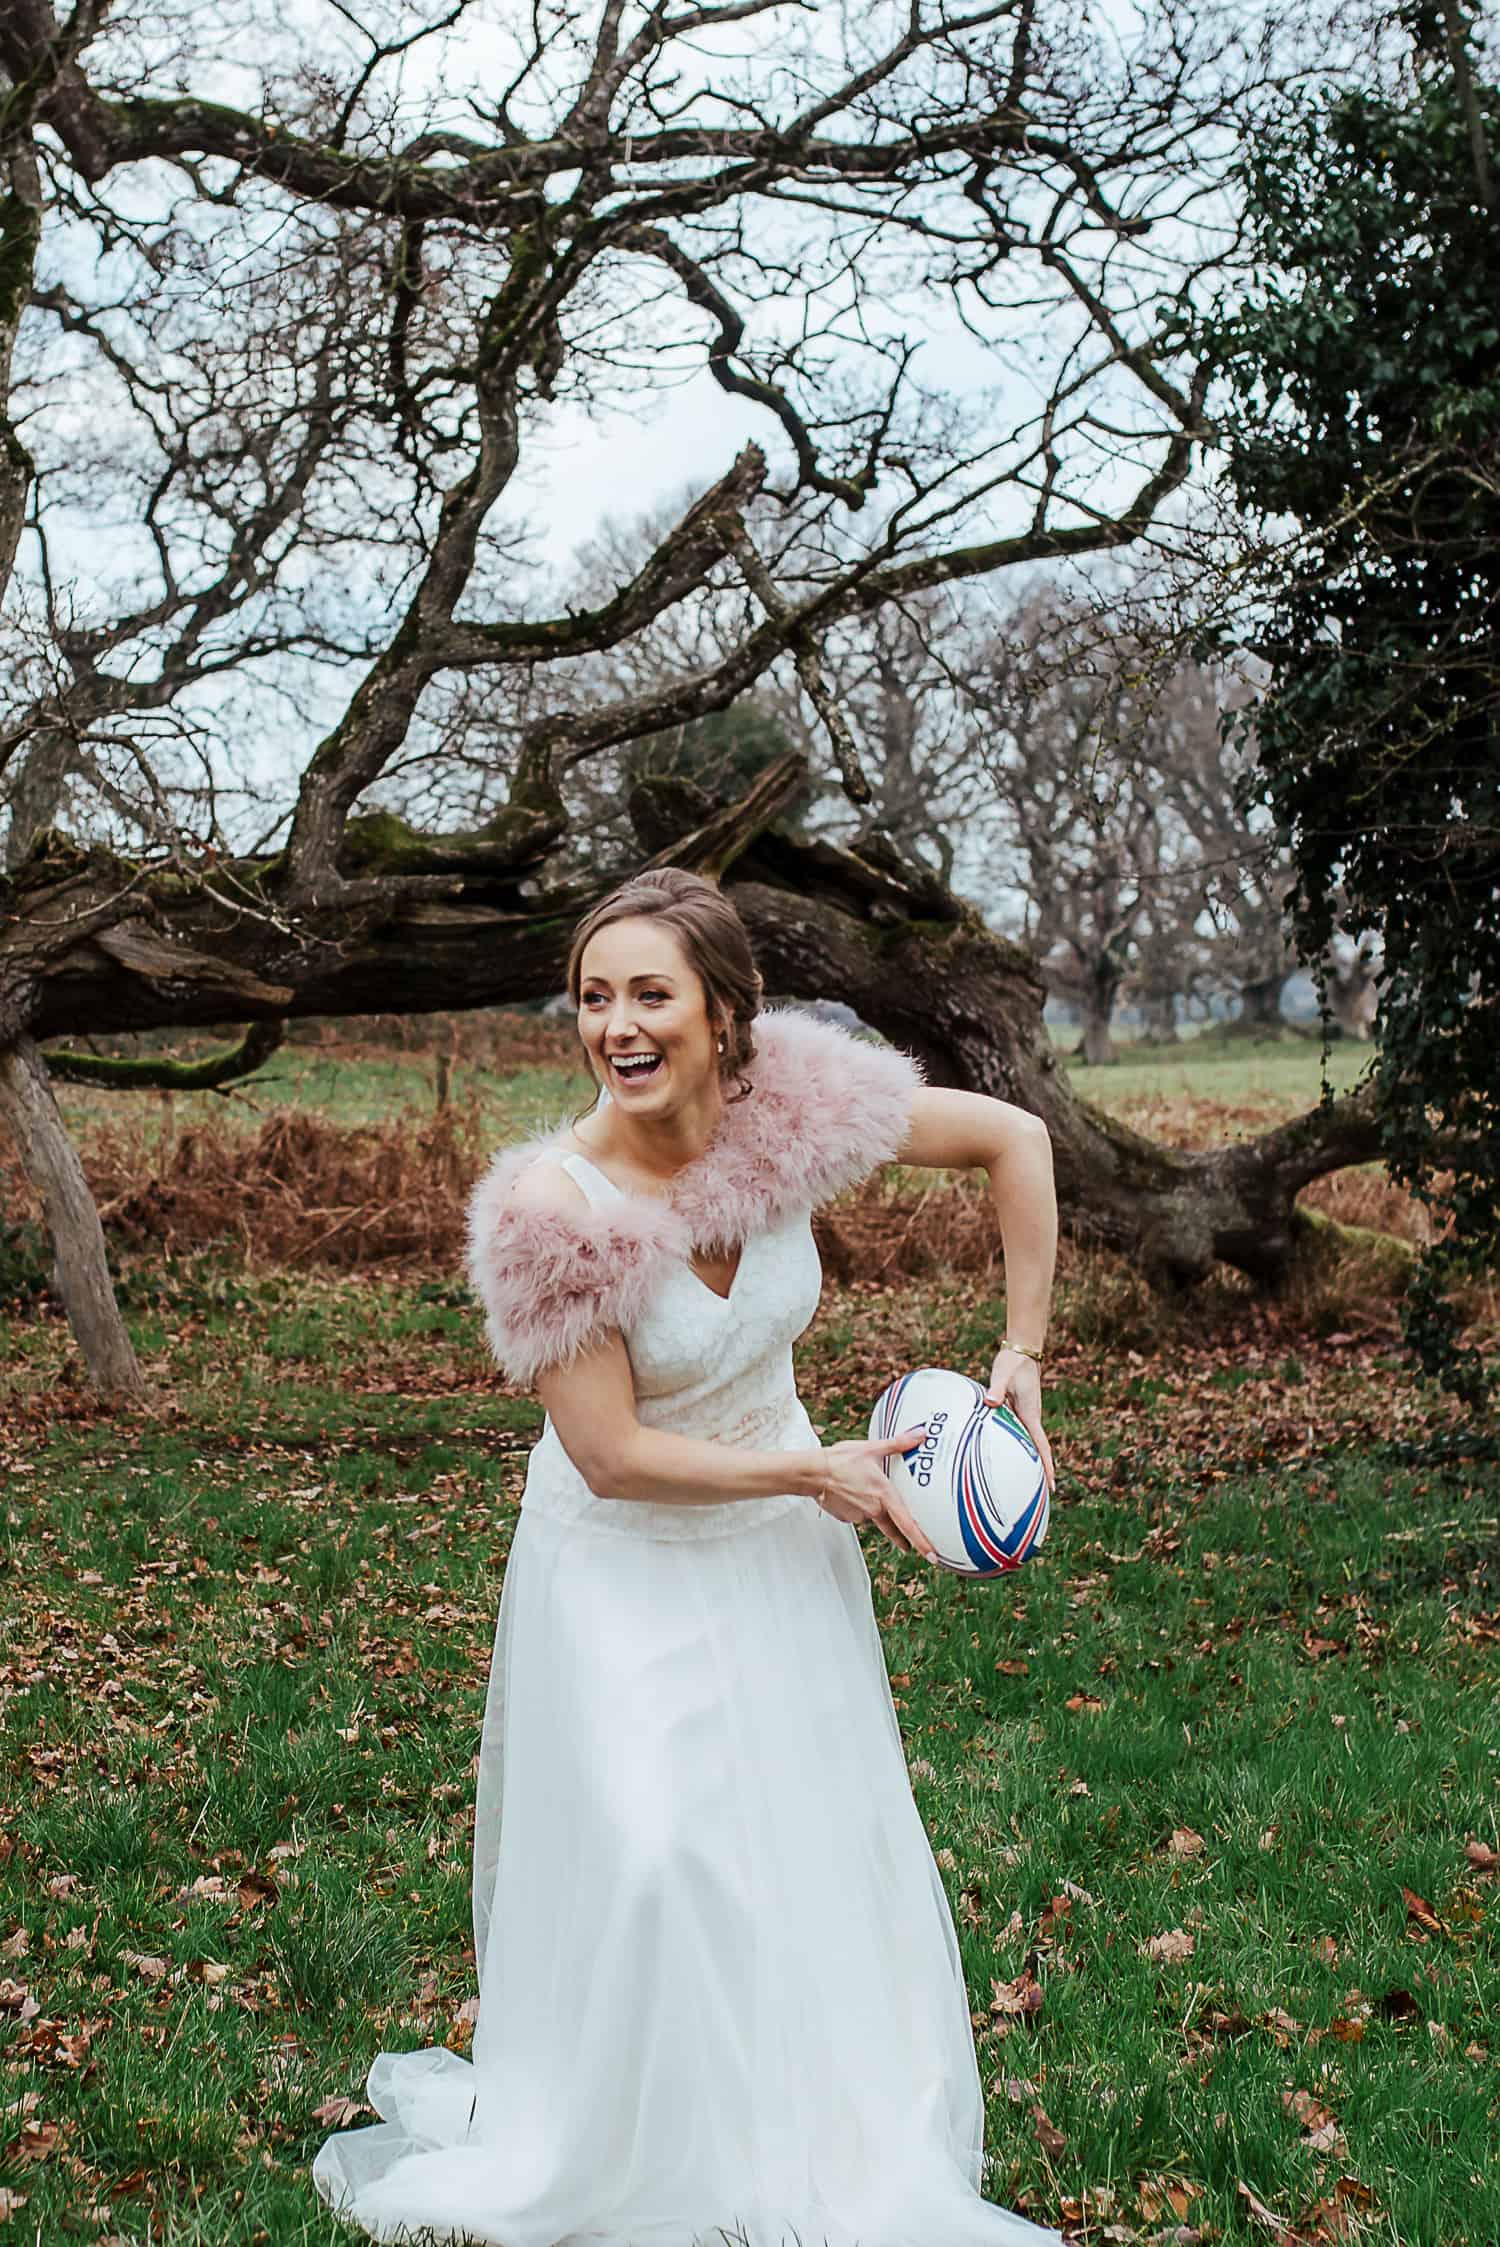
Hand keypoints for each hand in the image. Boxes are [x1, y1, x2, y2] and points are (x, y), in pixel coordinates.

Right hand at [814, 1427, 937, 1559]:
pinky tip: (851, 1493)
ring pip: (874, 1516)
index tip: (932, 1556)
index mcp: (884, 1494)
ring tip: (862, 1489)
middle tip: (910, 1546)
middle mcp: (873, 1509)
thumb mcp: (872, 1448)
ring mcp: (860, 1515)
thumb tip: (920, 1435)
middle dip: (901, 1536)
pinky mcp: (847, 1517)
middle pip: (892, 1525)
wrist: (813, 1472)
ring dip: (873, 1508)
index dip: (921, 1542)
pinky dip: (859, 1506)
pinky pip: (859, 1514)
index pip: (907, 1524)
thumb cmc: (840, 1460)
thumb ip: (898, 1444)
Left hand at [984, 1350, 1055, 1495]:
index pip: (1041, 1445)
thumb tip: (991, 1402)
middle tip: (1044, 1494)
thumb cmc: (1012, 1362)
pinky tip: (1009, 1453)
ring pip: (1029, 1442)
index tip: (1052, 1485)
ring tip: (1028, 1482)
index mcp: (1030, 1414)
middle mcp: (1031, 1417)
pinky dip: (1019, 1446)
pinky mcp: (1019, 1410)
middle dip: (1042, 1471)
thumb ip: (997, 1389)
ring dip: (1032, 1460)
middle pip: (1038, 1450)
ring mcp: (1026, 1414)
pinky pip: (1020, 1433)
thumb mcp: (1002, 1374)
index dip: (1047, 1466)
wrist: (1022, 1350)